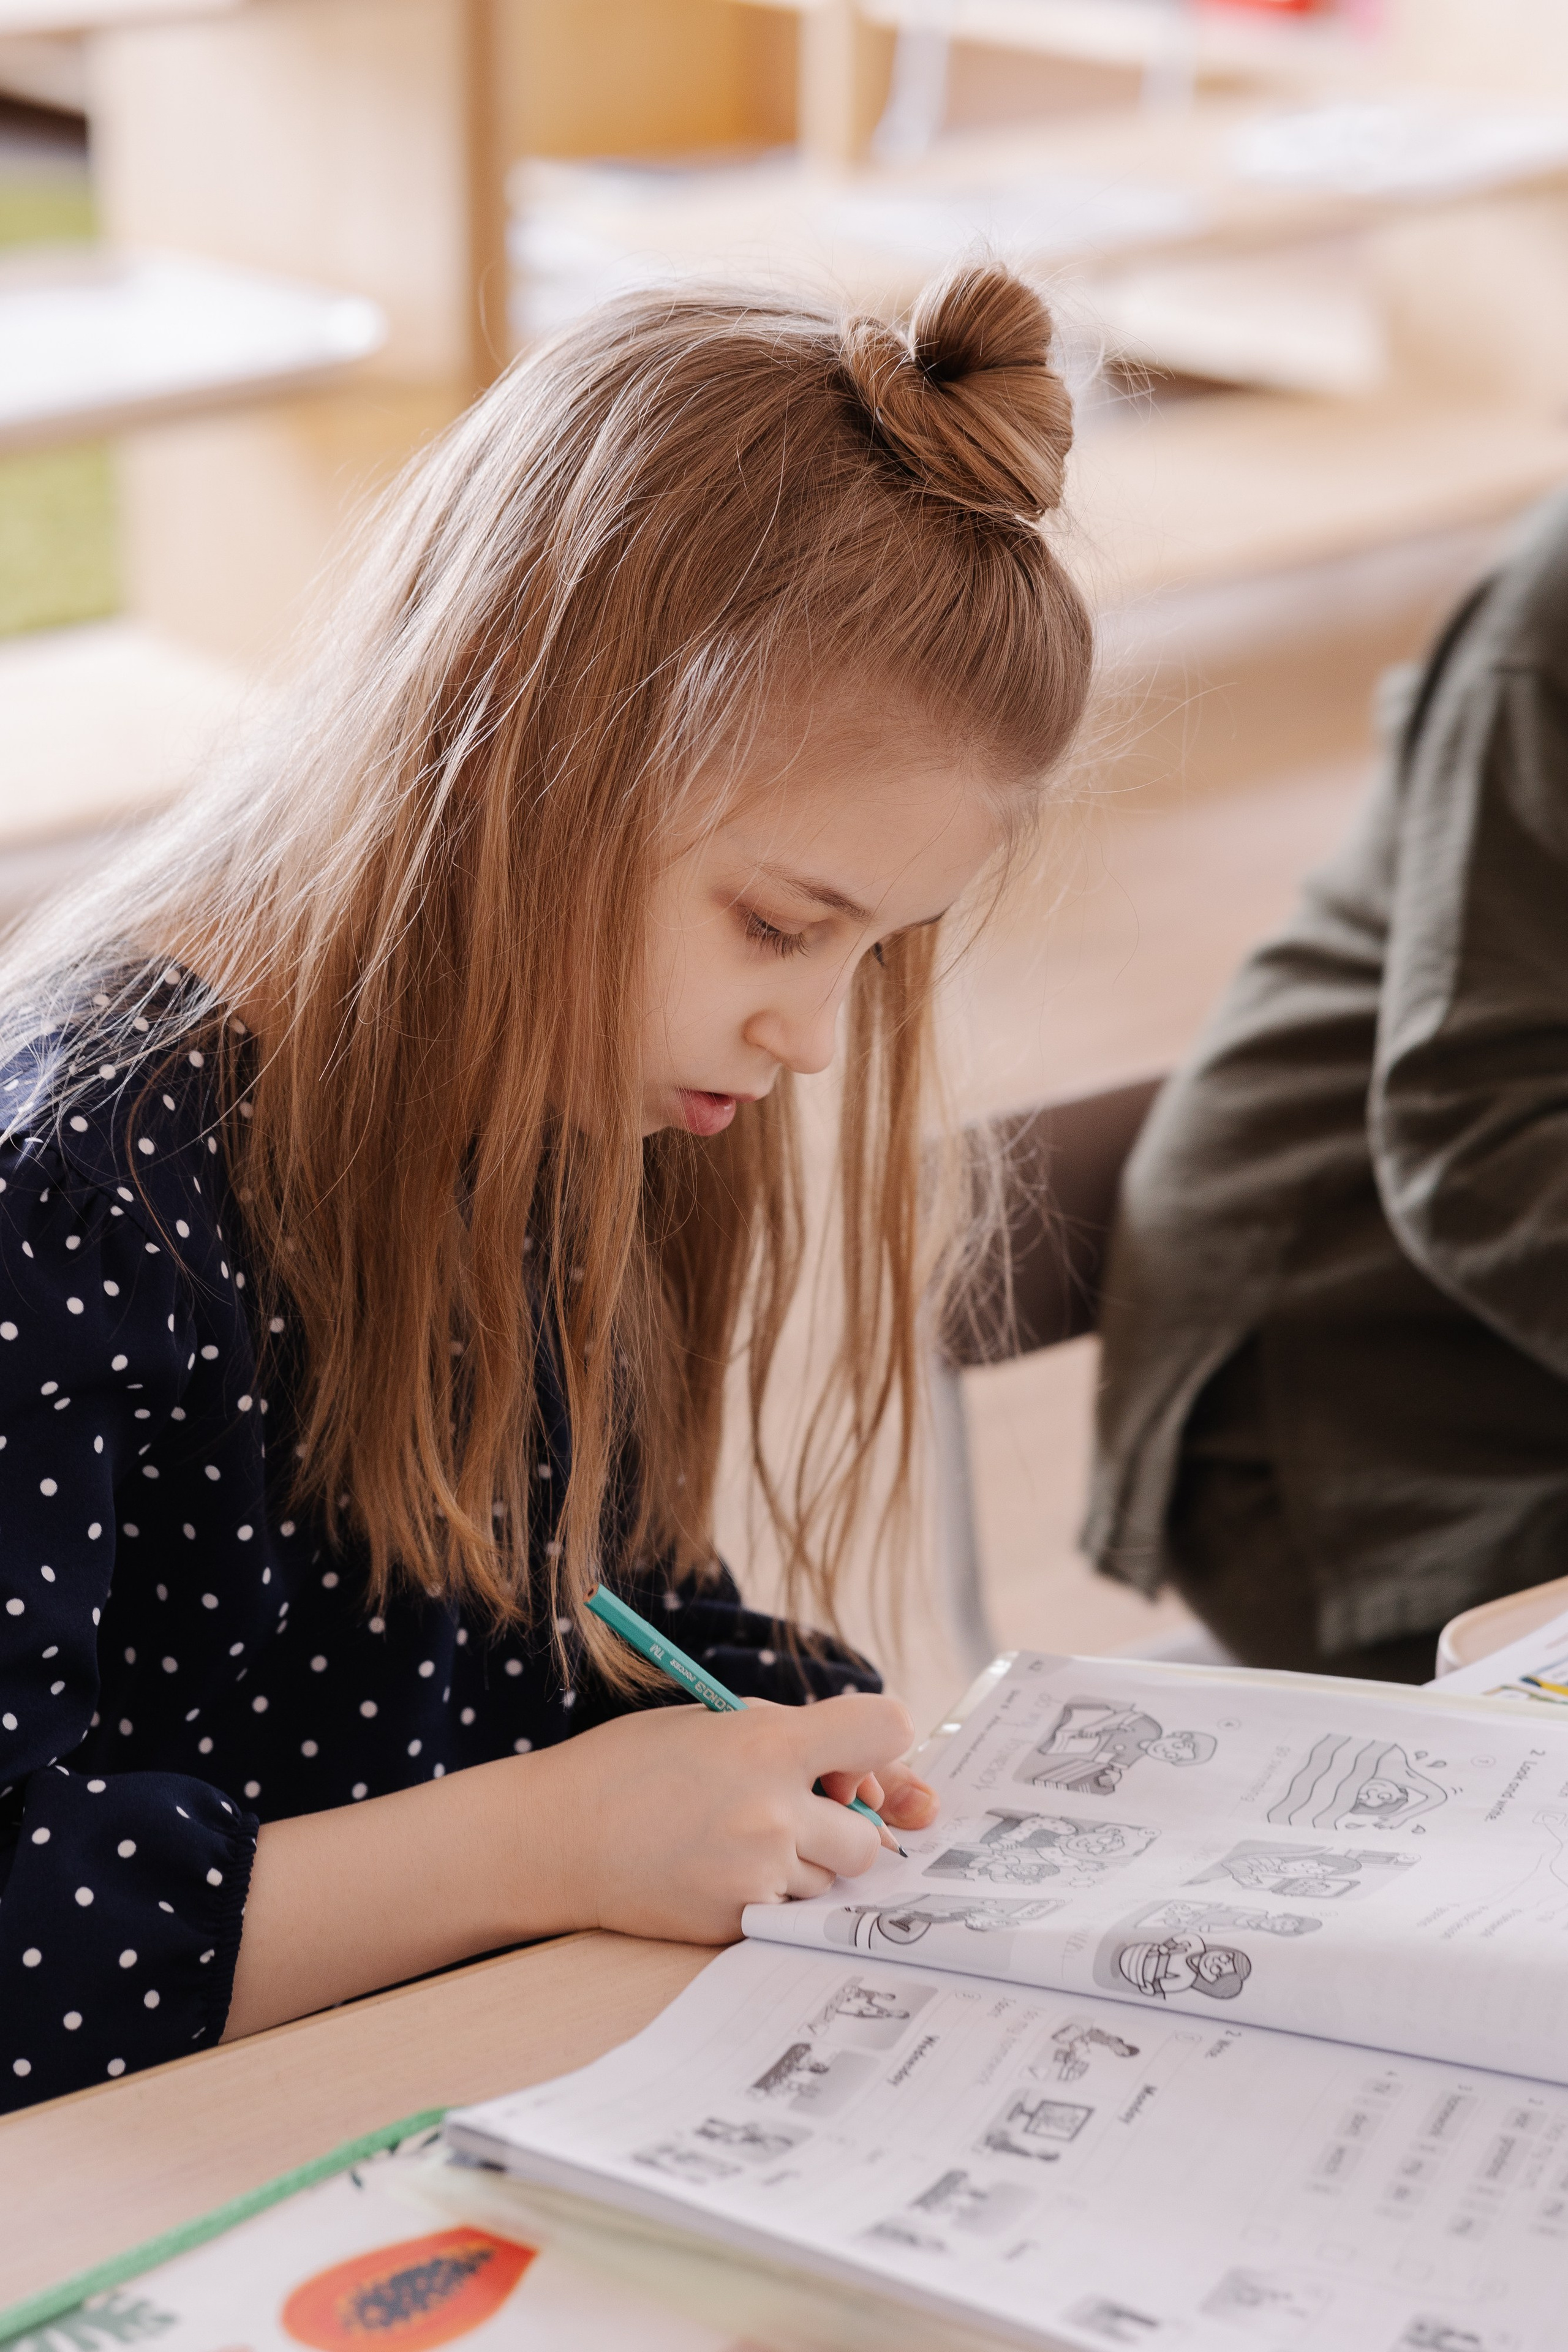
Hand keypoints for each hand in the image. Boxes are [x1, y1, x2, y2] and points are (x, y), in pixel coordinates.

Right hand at [533, 1691, 916, 1944]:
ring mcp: (756, 1873)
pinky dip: (769, 1893)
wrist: (557, 1835)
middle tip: (789, 1810)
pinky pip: (789, 1911)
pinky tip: (717, 1869)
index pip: (887, 1730)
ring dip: (803, 1862)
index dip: (881, 1742)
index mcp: (770, 1742)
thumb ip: (798, 1740)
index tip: (856, 1755)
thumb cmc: (636, 1766)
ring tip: (734, 1838)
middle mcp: (774, 1811)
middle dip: (841, 1825)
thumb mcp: (718, 1722)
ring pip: (830, 1879)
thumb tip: (875, 1780)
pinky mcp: (737, 1921)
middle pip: (869, 1834)